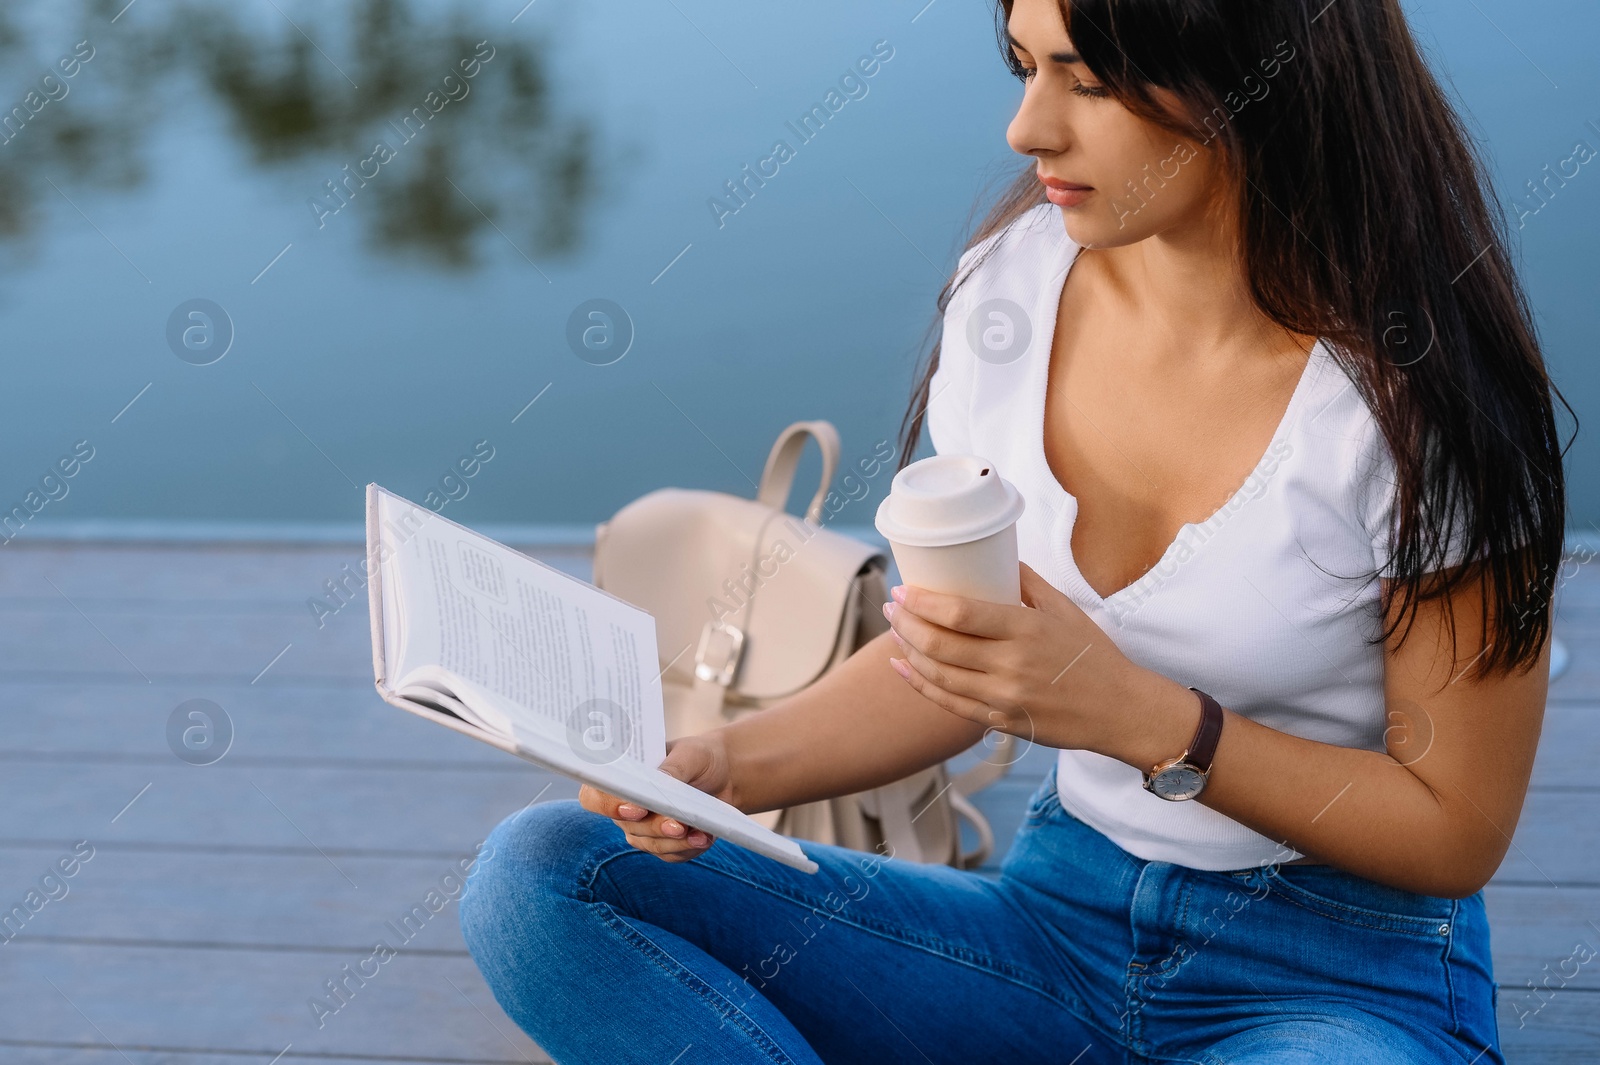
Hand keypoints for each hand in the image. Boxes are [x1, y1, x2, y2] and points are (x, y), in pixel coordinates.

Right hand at [577, 731, 731, 861]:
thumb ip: (672, 769)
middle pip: (627, 825)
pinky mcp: (665, 845)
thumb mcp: (689, 755)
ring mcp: (643, 829)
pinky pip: (670, 855)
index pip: (595, 796)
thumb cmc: (698, 757)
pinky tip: (704, 837)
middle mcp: (625, 806)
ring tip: (699, 832)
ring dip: (674, 841)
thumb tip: (659, 782)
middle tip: (678, 824)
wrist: (724, 774)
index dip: (608, 806)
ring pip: (649, 843)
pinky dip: (688, 848)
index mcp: (621, 777)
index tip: (636, 809)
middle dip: (654, 826)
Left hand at [882, 561, 1177, 759]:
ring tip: (894, 630)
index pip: (960, 613)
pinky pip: (949, 703)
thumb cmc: (1092, 655)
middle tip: (891, 605)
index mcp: (1026, 629)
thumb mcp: (1064, 609)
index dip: (922, 601)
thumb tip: (996, 555)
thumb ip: (1027, 582)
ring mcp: (1004, 697)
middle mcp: (1011, 665)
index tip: (902, 588)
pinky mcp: (1001, 721)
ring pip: (938, 674)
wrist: (1118, 710)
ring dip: (907, 650)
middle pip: (940, 644)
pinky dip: (920, 684)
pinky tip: (902, 667)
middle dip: (905, 622)